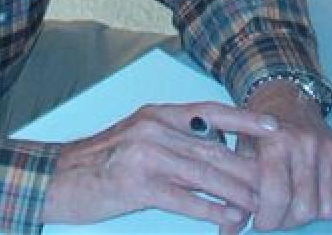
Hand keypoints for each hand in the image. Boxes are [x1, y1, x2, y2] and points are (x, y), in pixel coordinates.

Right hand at [39, 101, 277, 227]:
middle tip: (276, 180)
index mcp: (158, 114)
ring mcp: (146, 156)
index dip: (245, 119)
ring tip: (260, 205)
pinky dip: (209, 210)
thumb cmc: (100, 162)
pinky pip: (183, 198)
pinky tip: (228, 220)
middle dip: (248, 167)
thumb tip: (214, 146)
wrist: (54, 178)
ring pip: (204, 174)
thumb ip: (174, 138)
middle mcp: (156, 129)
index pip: (211, 112)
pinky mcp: (136, 185)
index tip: (275, 127)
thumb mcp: (139, 136)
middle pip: (214, 148)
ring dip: (236, 192)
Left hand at [235, 79, 331, 232]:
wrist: (286, 99)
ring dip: (307, 215)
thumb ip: (233, 194)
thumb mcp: (239, 155)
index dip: (267, 220)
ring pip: (327, 208)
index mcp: (277, 141)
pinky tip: (306, 192)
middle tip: (274, 216)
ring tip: (290, 205)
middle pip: (304, 208)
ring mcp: (330, 147)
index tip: (259, 221)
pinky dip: (324, 202)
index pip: (277, 197)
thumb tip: (227, 233)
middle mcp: (307, 143)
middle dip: (286, 222)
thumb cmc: (258, 132)